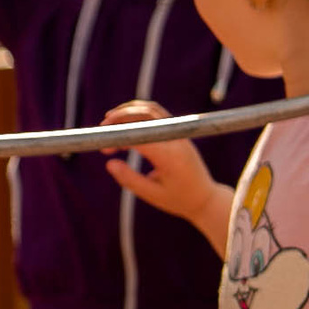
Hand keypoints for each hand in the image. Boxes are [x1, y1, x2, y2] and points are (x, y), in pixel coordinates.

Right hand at [100, 99, 219, 225]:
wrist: (206, 198)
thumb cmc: (179, 199)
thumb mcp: (152, 194)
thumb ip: (129, 179)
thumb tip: (109, 163)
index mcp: (170, 156)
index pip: (139, 136)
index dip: (117, 138)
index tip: (104, 148)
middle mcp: (176, 139)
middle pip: (145, 114)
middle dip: (120, 117)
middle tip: (102, 127)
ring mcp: (179, 133)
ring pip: (151, 109)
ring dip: (129, 110)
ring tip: (110, 119)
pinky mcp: (178, 132)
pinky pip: (157, 114)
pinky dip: (139, 114)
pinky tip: (126, 124)